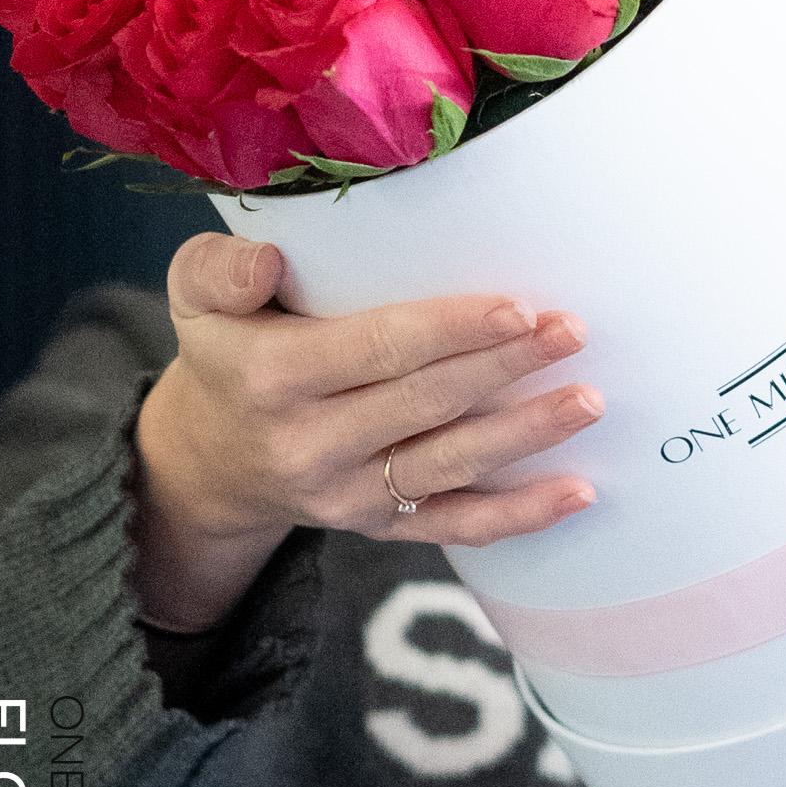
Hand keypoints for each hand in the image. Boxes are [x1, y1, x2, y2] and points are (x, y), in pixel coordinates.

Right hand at [131, 233, 603, 631]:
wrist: (208, 459)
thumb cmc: (225, 351)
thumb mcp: (196, 296)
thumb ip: (219, 267)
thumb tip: (269, 259)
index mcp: (273, 377)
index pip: (379, 349)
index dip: (452, 330)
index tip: (516, 308)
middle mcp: (311, 445)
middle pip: (427, 403)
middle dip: (506, 368)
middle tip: (572, 332)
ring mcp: (348, 495)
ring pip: (452, 465)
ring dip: (527, 435)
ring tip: (590, 400)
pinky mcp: (378, 527)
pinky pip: (456, 527)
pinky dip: (521, 515)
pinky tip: (579, 492)